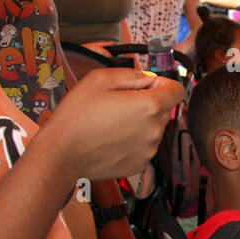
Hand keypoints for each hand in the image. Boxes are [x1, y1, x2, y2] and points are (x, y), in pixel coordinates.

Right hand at [40, 67, 182, 181]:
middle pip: (164, 109)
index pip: (177, 90)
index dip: (164, 83)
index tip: (151, 84)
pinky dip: (134, 140)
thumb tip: (147, 78)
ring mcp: (148, 150)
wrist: (62, 153)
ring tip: (113, 122)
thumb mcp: (99, 79)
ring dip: (141, 122)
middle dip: (148, 102)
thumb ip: (130, 74)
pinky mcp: (140, 164)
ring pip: (154, 128)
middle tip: (121, 102)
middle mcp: (154, 130)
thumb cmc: (76, 117)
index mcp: (149, 106)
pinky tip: (112, 137)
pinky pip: (144, 146)